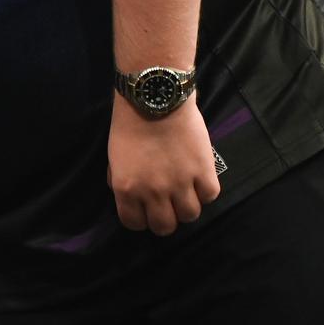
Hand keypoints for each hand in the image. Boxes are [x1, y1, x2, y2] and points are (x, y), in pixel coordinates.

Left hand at [107, 96, 220, 234]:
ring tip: (187, 190)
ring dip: (188, 205)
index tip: (147, 207)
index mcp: (127, 189)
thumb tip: (129, 197)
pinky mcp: (203, 171)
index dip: (142, 217)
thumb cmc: (130, 123)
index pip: (135, 224)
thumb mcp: (114, 157)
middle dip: (166, 217)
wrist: (156, 97)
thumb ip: (120, 181)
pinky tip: (200, 177)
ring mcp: (180, 183)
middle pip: (165, 227)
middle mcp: (153, 192)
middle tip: (169, 202)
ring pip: (190, 215)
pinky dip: (206, 189)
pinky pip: (210, 195)